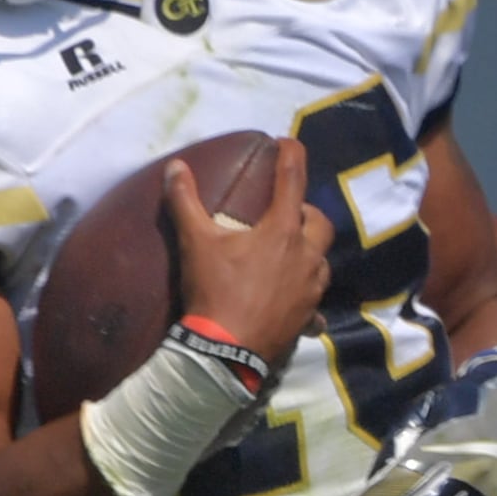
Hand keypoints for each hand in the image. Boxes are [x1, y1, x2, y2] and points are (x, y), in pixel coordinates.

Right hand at [168, 138, 332, 367]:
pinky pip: (315, 305)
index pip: (293, 180)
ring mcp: (310, 289)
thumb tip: (175, 167)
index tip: (287, 143)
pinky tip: (296, 303)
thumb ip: (185, 202)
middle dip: (307, 212)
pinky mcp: (307, 318)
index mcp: (282, 231)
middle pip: (320, 223)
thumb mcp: (195, 243)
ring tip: (288, 253)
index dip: (291, 156)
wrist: (224, 352)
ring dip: (309, 251)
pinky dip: (307, 299)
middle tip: (286, 213)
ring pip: (321, 261)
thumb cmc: (214, 291)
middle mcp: (305, 256)